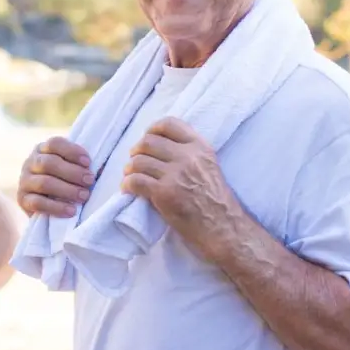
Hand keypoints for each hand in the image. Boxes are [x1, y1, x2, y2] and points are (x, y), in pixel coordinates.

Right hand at [17, 137, 93, 217]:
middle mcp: (30, 162)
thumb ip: (82, 165)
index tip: (88, 162)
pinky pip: (38, 203)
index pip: (55, 144)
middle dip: (73, 172)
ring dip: (67, 190)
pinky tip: (71, 211)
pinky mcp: (22, 200)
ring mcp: (24, 181)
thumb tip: (102, 168)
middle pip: (49, 163)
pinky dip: (56, 207)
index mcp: (43, 149)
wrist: (45, 205)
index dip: (72, 151)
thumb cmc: (64, 182)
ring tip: (84, 196)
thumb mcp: (71, 169)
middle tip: (90, 181)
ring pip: (44, 183)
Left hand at [121, 117, 238, 259]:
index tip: (148, 138)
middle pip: (148, 142)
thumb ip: (190, 152)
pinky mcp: (164, 193)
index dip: (153, 129)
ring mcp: (175, 174)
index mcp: (200, 147)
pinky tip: (128, 189)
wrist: (223, 226)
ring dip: (129, 169)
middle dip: (137, 151)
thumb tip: (159, 146)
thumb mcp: (209, 165)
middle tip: (135, 161)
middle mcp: (187, 156)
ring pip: (138, 161)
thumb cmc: (215, 199)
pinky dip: (127, 184)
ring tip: (130, 176)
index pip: (169, 124)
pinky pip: (135, 181)